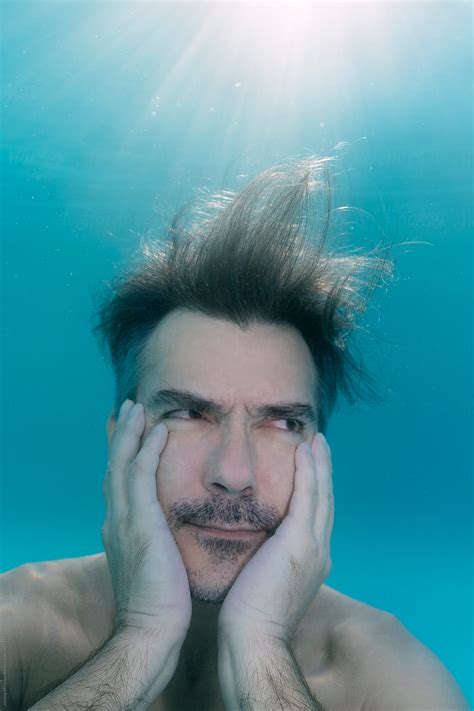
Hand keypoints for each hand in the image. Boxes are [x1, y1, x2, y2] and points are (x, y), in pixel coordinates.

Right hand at [102, 399, 191, 640]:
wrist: (151, 632)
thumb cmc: (159, 606)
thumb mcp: (151, 568)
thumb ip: (152, 546)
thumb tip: (163, 537)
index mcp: (120, 530)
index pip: (117, 483)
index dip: (121, 455)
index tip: (128, 433)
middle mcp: (116, 520)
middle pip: (113, 466)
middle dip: (120, 435)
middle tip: (128, 409)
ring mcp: (124, 520)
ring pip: (122, 463)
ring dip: (131, 433)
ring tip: (138, 408)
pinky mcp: (140, 523)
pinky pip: (142, 475)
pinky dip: (149, 450)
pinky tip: (160, 431)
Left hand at [218, 433, 333, 643]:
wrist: (254, 641)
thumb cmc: (248, 619)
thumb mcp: (264, 583)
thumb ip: (268, 563)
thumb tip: (256, 552)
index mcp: (311, 562)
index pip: (315, 517)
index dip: (315, 490)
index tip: (311, 468)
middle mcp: (319, 551)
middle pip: (325, 501)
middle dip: (323, 471)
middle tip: (320, 445)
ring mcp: (314, 547)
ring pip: (321, 494)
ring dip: (319, 464)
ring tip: (316, 440)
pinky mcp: (300, 543)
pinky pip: (307, 496)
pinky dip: (309, 471)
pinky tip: (305, 450)